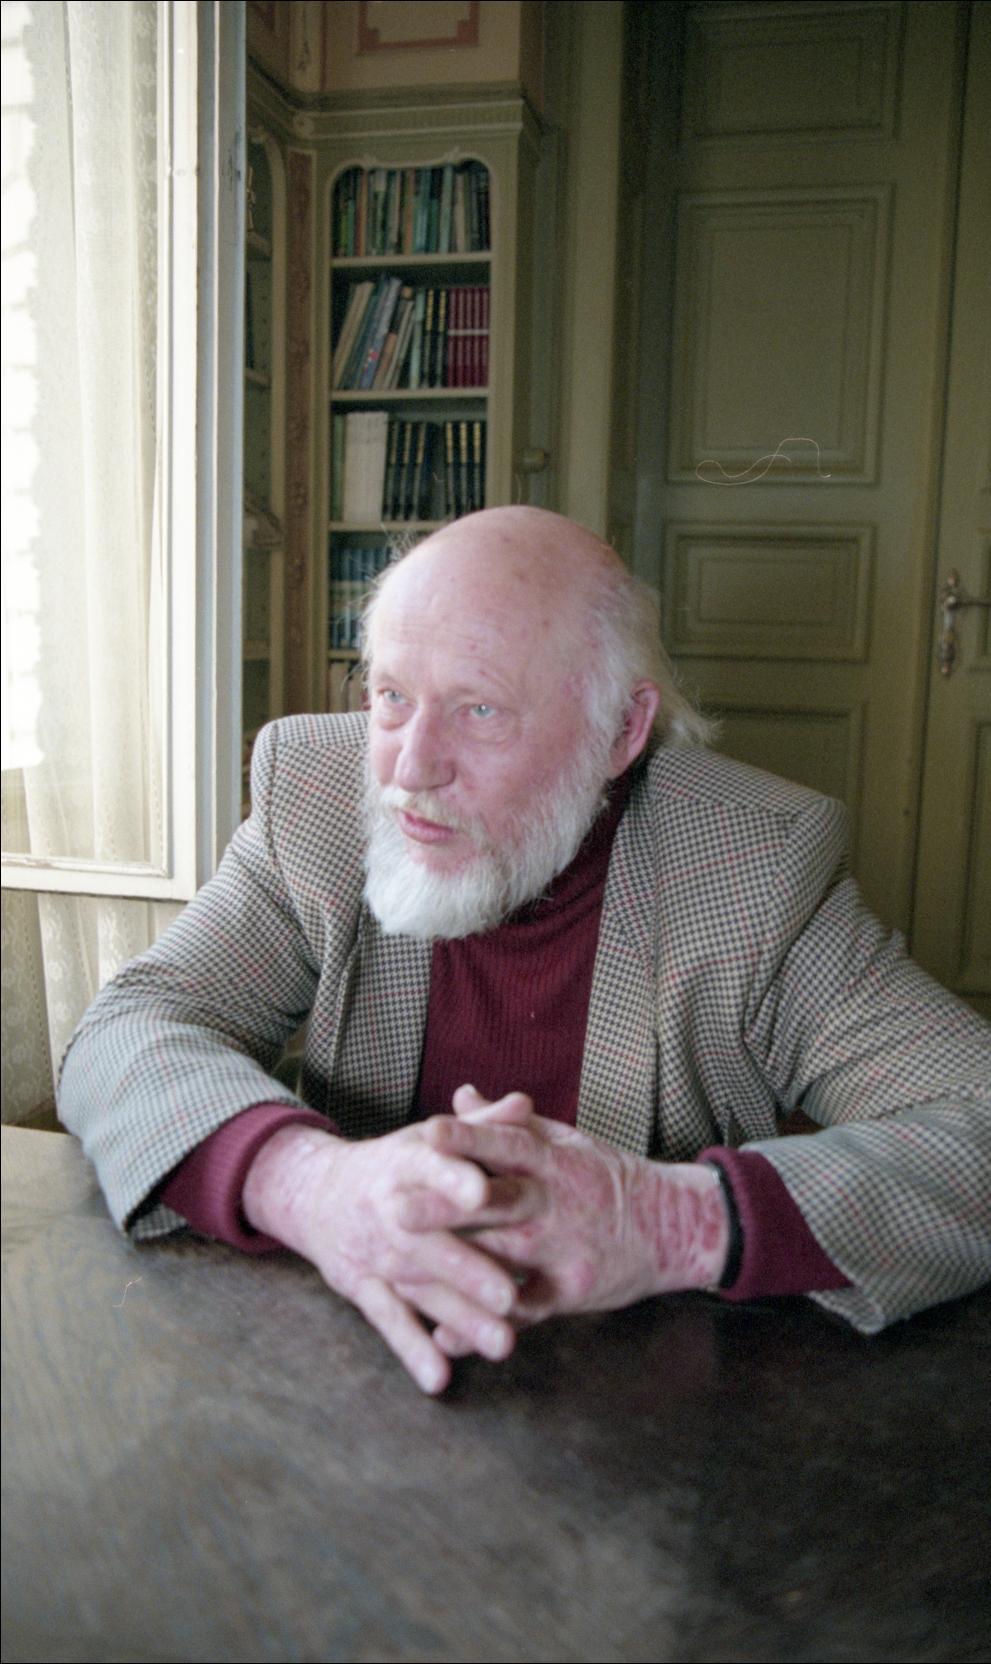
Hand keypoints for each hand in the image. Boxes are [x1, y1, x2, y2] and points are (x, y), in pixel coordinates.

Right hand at [242, 1119, 526, 1394]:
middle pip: (432, 1243)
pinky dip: (412, 1350)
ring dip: (460, 1319)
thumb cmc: (395, 1164)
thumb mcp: (430, 1138)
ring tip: (502, 1344)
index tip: (480, 1192)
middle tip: (509, 1295)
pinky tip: (439, 1377)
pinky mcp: (364, 1289)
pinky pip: (391, 1322)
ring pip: (422, 1290)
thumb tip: (527, 1105)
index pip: (432, 1169)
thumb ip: (480, 1126)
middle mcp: (391, 1213)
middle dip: (469, 1269)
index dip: (455, 1179)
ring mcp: (378, 1256)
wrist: (317, 1194)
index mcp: (408, 1165)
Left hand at [413, 1087, 729, 1354]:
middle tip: (392, 1209)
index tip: (427, 1133)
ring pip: (501, 1259)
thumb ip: (510, 1123)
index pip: (506, 1144)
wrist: (671, 1228)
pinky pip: (520, 1311)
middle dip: (444, 1208)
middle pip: (495, 1203)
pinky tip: (442, 1335)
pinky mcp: (570, 1293)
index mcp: (553, 1160)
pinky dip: (480, 1326)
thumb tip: (461, 1095)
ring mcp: (563, 1250)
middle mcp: (556, 1203)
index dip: (468, 1139)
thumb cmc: (604, 1179)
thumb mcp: (565, 1142)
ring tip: (398, 1272)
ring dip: (450, 1268)